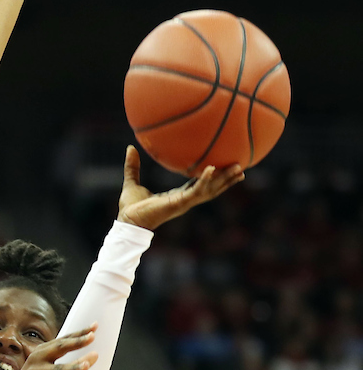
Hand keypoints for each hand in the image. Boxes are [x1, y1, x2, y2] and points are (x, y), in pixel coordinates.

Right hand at [9, 327, 97, 369]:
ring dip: (71, 368)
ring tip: (85, 366)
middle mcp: (39, 358)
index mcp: (45, 351)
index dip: (80, 333)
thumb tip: (96, 354)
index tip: (95, 327)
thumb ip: (76, 363)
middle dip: (76, 343)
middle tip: (92, 337)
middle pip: (59, 348)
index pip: (65, 340)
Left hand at [117, 145, 244, 231]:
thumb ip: (133, 167)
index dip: (213, 178)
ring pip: (209, 190)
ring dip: (224, 180)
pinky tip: (212, 168)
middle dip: (227, 180)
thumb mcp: (133, 182)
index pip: (200, 186)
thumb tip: (130, 148)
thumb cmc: (130, 207)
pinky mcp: (179, 203)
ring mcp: (184, 202)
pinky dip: (204, 180)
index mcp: (178, 196)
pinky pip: (196, 191)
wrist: (127, 221)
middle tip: (243, 167)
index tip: (225, 168)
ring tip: (239, 168)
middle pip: (211, 189)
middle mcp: (184, 200)